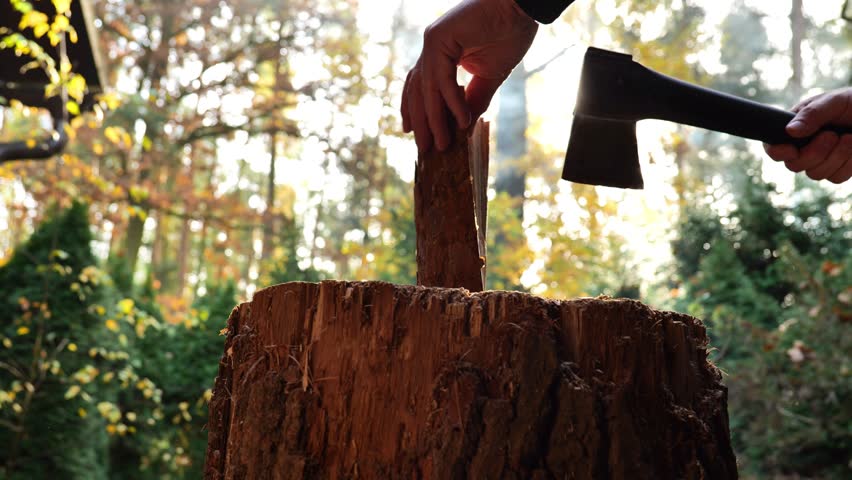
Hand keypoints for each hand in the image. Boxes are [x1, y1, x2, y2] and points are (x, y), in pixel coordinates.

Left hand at [401, 0, 537, 152]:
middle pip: (418, 91)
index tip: (415, 134)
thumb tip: (465, 124)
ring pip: (426, 89)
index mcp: (439, 53)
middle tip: (425, 149)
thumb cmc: (508, 33)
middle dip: (421, 122)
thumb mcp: (490, 75)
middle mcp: (431, 47)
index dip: (417, 111)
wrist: (521, 7)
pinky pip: (442, 79)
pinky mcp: (438, 38)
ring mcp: (432, 42)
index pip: (421, 87)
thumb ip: (474, 98)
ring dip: (434, 119)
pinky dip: (452, 102)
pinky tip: (462, 121)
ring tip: (442, 143)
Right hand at [764, 88, 851, 183]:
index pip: (774, 147)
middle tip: (832, 135)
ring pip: (816, 174)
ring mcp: (822, 160)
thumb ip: (812, 114)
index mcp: (796, 127)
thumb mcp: (835, 101)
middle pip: (794, 166)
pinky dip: (848, 164)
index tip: (791, 149)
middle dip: (815, 152)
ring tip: (850, 137)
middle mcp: (804, 146)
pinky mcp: (839, 170)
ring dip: (836, 156)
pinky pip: (836, 177)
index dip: (778, 152)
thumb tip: (789, 131)